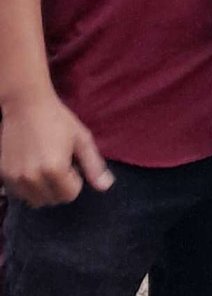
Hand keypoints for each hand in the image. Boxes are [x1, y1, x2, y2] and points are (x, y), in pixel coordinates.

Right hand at [0, 92, 113, 206]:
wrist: (26, 107)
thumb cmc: (58, 120)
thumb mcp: (82, 139)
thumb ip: (94, 165)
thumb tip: (106, 187)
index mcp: (54, 170)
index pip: (70, 195)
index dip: (75, 181)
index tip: (72, 165)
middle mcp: (32, 178)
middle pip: (52, 200)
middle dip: (61, 188)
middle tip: (60, 166)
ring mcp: (15, 178)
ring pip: (34, 200)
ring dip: (44, 191)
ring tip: (46, 168)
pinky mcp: (4, 175)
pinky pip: (19, 194)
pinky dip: (28, 188)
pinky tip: (33, 168)